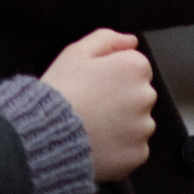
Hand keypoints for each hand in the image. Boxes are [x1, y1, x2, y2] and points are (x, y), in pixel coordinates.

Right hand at [40, 29, 154, 181]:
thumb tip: (131, 41)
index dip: (113, 73)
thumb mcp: (76, 52)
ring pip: (138, 122)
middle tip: (92, 104)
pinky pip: (134, 147)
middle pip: (140, 94)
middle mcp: (146, 96)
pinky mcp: (138, 154)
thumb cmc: (61, 91)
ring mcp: (143, 128)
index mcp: (134, 68)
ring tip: (93, 124)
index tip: (95, 83)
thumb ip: (107, 39)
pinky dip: (120, 147)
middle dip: (122, 97)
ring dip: (123, 123)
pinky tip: (99, 142)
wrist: (47, 134)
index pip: (136, 66)